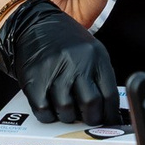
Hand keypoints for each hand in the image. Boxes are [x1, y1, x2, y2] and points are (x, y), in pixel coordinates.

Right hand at [0, 0, 117, 124]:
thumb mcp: (90, 51)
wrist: (34, 24)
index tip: (108, 120)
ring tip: (69, 111)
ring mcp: (54, 71)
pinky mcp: (34, 80)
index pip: (110, 94)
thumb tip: (107, 108)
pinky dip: (49, 115)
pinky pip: (44, 110)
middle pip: (90, 104)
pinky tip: (52, 108)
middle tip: (88, 119)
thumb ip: (99, 76)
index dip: (110, 113)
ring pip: (67, 110)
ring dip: (68, 117)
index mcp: (95, 56)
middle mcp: (76, 63)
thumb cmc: (64, 41)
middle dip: (91, 118)